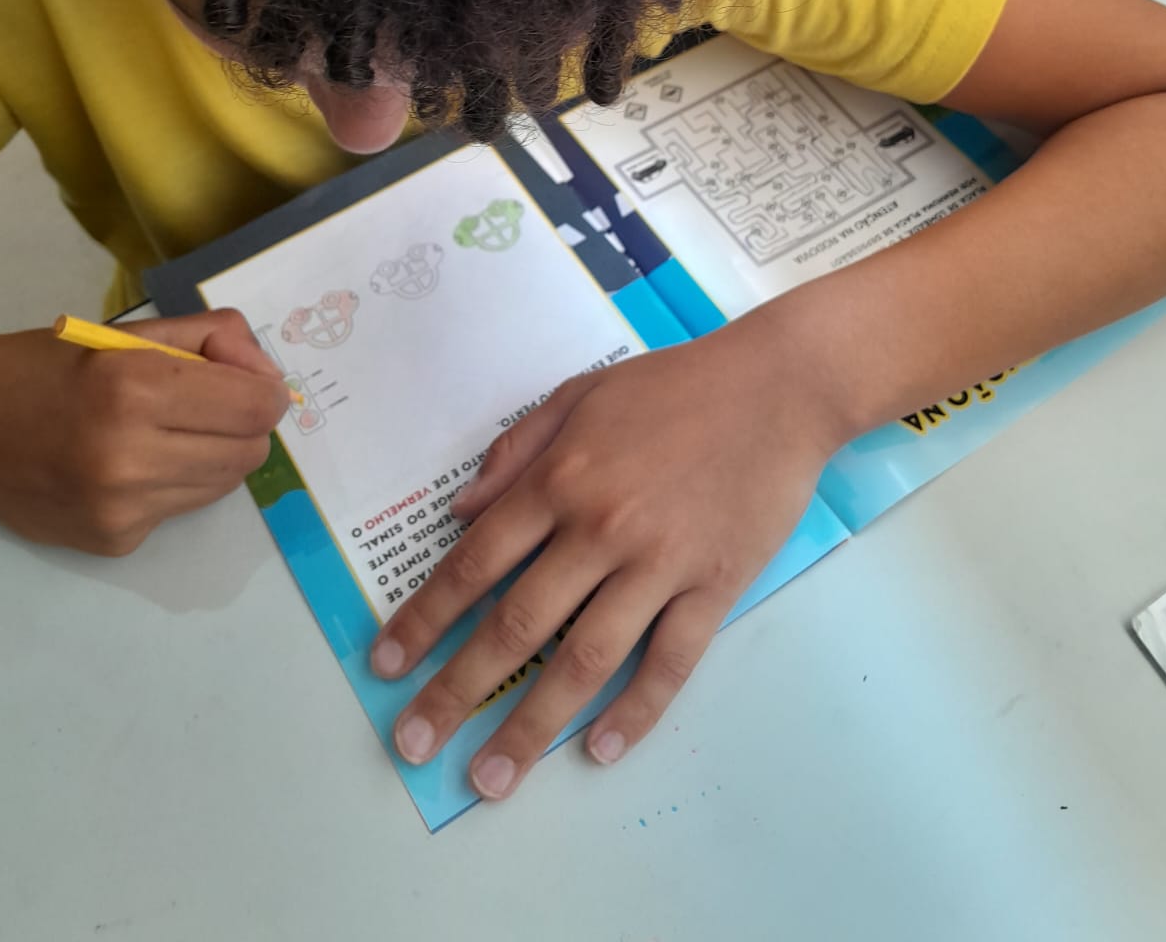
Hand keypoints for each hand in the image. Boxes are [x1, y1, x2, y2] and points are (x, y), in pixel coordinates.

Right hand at [0, 311, 288, 553]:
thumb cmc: (46, 369)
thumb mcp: (127, 335)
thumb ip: (210, 340)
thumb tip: (266, 374)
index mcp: (135, 390)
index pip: (255, 407)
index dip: (266, 390)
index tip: (249, 381)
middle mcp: (131, 458)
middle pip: (250, 452)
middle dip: (244, 424)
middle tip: (211, 404)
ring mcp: (122, 510)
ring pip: (222, 485)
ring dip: (213, 455)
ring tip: (168, 431)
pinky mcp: (114, 541)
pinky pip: (179, 510)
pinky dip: (173, 484)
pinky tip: (131, 465)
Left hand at [371, 312, 848, 799]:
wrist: (778, 387)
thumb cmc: (674, 385)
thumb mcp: (578, 394)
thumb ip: (515, 451)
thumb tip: (459, 512)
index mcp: (559, 479)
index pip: (474, 564)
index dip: (424, 620)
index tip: (387, 668)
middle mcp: (599, 529)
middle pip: (516, 625)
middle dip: (457, 691)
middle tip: (415, 745)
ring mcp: (659, 564)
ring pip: (584, 659)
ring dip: (531, 726)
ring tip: (492, 781)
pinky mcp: (714, 587)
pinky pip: (669, 662)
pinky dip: (634, 712)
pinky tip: (598, 752)